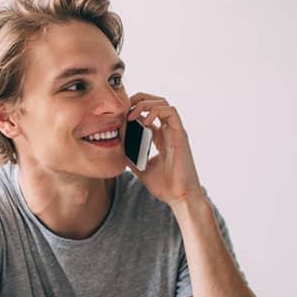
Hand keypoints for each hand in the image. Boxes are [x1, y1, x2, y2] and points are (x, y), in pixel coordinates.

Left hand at [126, 93, 202, 208]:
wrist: (179, 197)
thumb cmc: (165, 186)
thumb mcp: (140, 168)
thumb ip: (131, 156)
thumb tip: (117, 146)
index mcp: (160, 138)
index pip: (148, 113)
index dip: (133, 109)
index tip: (120, 117)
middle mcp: (168, 132)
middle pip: (156, 102)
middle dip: (139, 99)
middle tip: (124, 108)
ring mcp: (175, 132)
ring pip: (163, 103)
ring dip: (145, 103)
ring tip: (132, 114)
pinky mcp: (180, 135)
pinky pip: (170, 112)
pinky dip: (156, 111)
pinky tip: (144, 121)